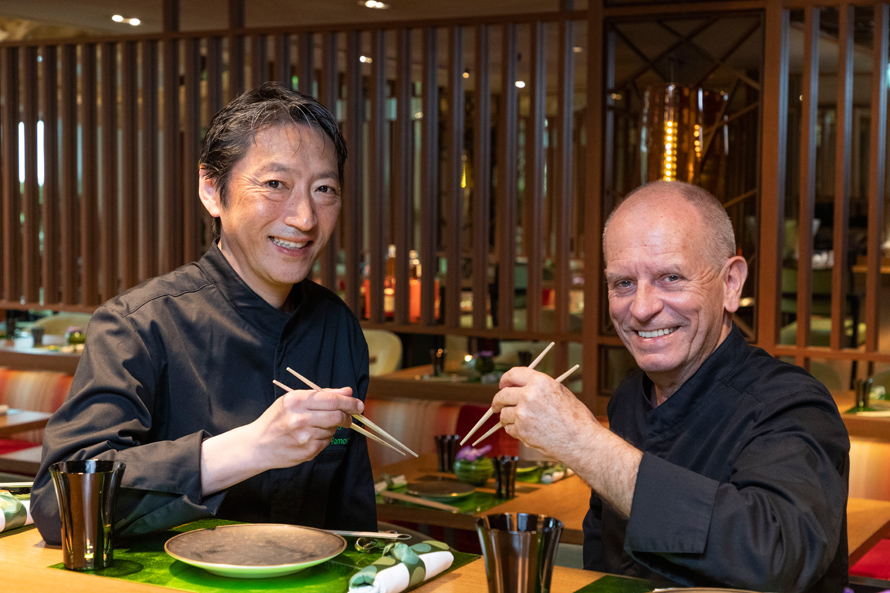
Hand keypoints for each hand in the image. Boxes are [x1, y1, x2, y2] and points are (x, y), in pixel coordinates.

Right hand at [251, 386, 361, 468]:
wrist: (258, 445)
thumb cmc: (277, 419)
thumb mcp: (294, 400)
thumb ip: (322, 395)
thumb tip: (348, 391)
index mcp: (296, 400)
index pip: (331, 400)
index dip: (349, 402)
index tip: (359, 404)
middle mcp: (300, 418)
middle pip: (336, 415)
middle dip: (347, 416)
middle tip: (349, 417)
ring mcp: (304, 436)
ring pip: (333, 430)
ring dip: (332, 428)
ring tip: (316, 426)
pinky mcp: (308, 451)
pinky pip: (327, 442)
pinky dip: (324, 438)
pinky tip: (311, 437)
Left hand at [494, 367, 641, 516]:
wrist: (582, 440)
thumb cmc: (576, 417)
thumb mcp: (560, 392)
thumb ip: (539, 388)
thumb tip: (521, 387)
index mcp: (539, 382)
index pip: (513, 374)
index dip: (505, 379)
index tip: (502, 385)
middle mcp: (528, 395)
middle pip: (502, 395)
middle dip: (497, 401)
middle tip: (497, 406)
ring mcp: (523, 414)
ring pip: (503, 414)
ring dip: (506, 418)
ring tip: (517, 421)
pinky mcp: (522, 431)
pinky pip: (509, 429)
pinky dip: (514, 430)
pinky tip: (525, 431)